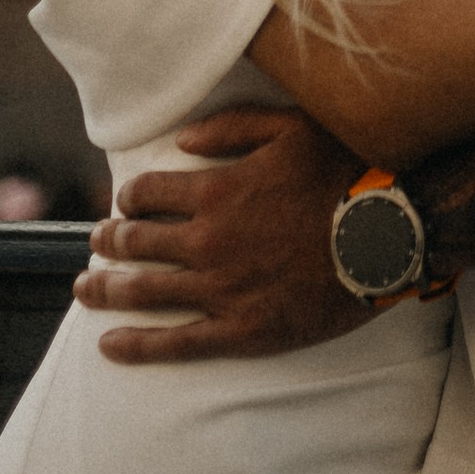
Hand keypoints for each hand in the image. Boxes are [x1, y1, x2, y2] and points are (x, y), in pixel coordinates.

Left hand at [74, 106, 365, 361]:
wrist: (390, 234)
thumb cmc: (348, 173)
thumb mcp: (292, 128)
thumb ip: (232, 128)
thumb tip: (183, 139)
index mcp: (216, 192)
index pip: (147, 193)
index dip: (129, 197)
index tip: (125, 202)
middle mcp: (208, 241)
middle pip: (136, 242)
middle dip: (108, 241)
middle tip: (95, 244)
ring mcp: (221, 289)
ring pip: (145, 291)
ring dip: (106, 289)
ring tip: (85, 289)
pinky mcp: (242, 330)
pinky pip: (176, 343)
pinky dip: (137, 345)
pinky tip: (109, 346)